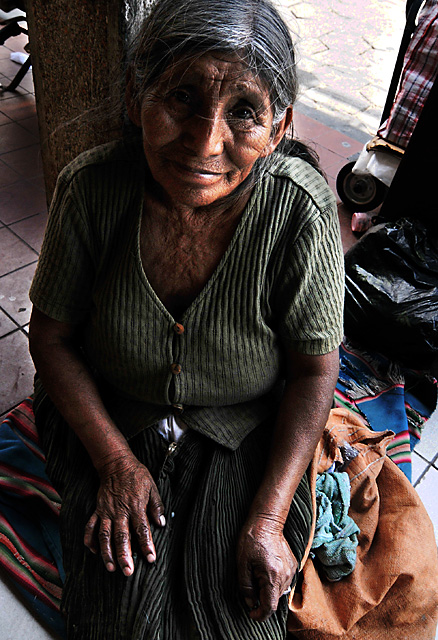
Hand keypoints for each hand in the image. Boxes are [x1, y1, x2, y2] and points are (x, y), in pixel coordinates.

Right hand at [83, 452, 164, 575]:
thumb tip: (161, 524)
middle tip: (127, 571)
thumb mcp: (152, 487)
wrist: (116, 464)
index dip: (146, 545)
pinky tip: (92, 551)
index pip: (142, 529)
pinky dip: (90, 539)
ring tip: (110, 567)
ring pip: (104, 535)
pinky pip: (91, 526)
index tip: (151, 558)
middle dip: (124, 556)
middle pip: (121, 537)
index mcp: (136, 506)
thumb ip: (156, 506)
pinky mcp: (98, 510)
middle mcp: (120, 511)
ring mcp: (106, 512)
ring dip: (106, 553)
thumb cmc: (137, 476)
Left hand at [237, 516, 297, 621]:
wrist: (266, 522)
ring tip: (258, 573)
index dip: (259, 615)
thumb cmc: (252, 541)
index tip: (251, 614)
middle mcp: (286, 576)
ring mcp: (291, 570)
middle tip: (250, 583)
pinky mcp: (294, 564)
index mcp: (272, 577)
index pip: (269, 607)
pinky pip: (284, 581)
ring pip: (280, 591)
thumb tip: (250, 603)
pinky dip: (275, 581)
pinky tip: (266, 568)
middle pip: (274, 599)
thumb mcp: (242, 565)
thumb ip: (246, 587)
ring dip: (268, 589)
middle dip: (261, 598)